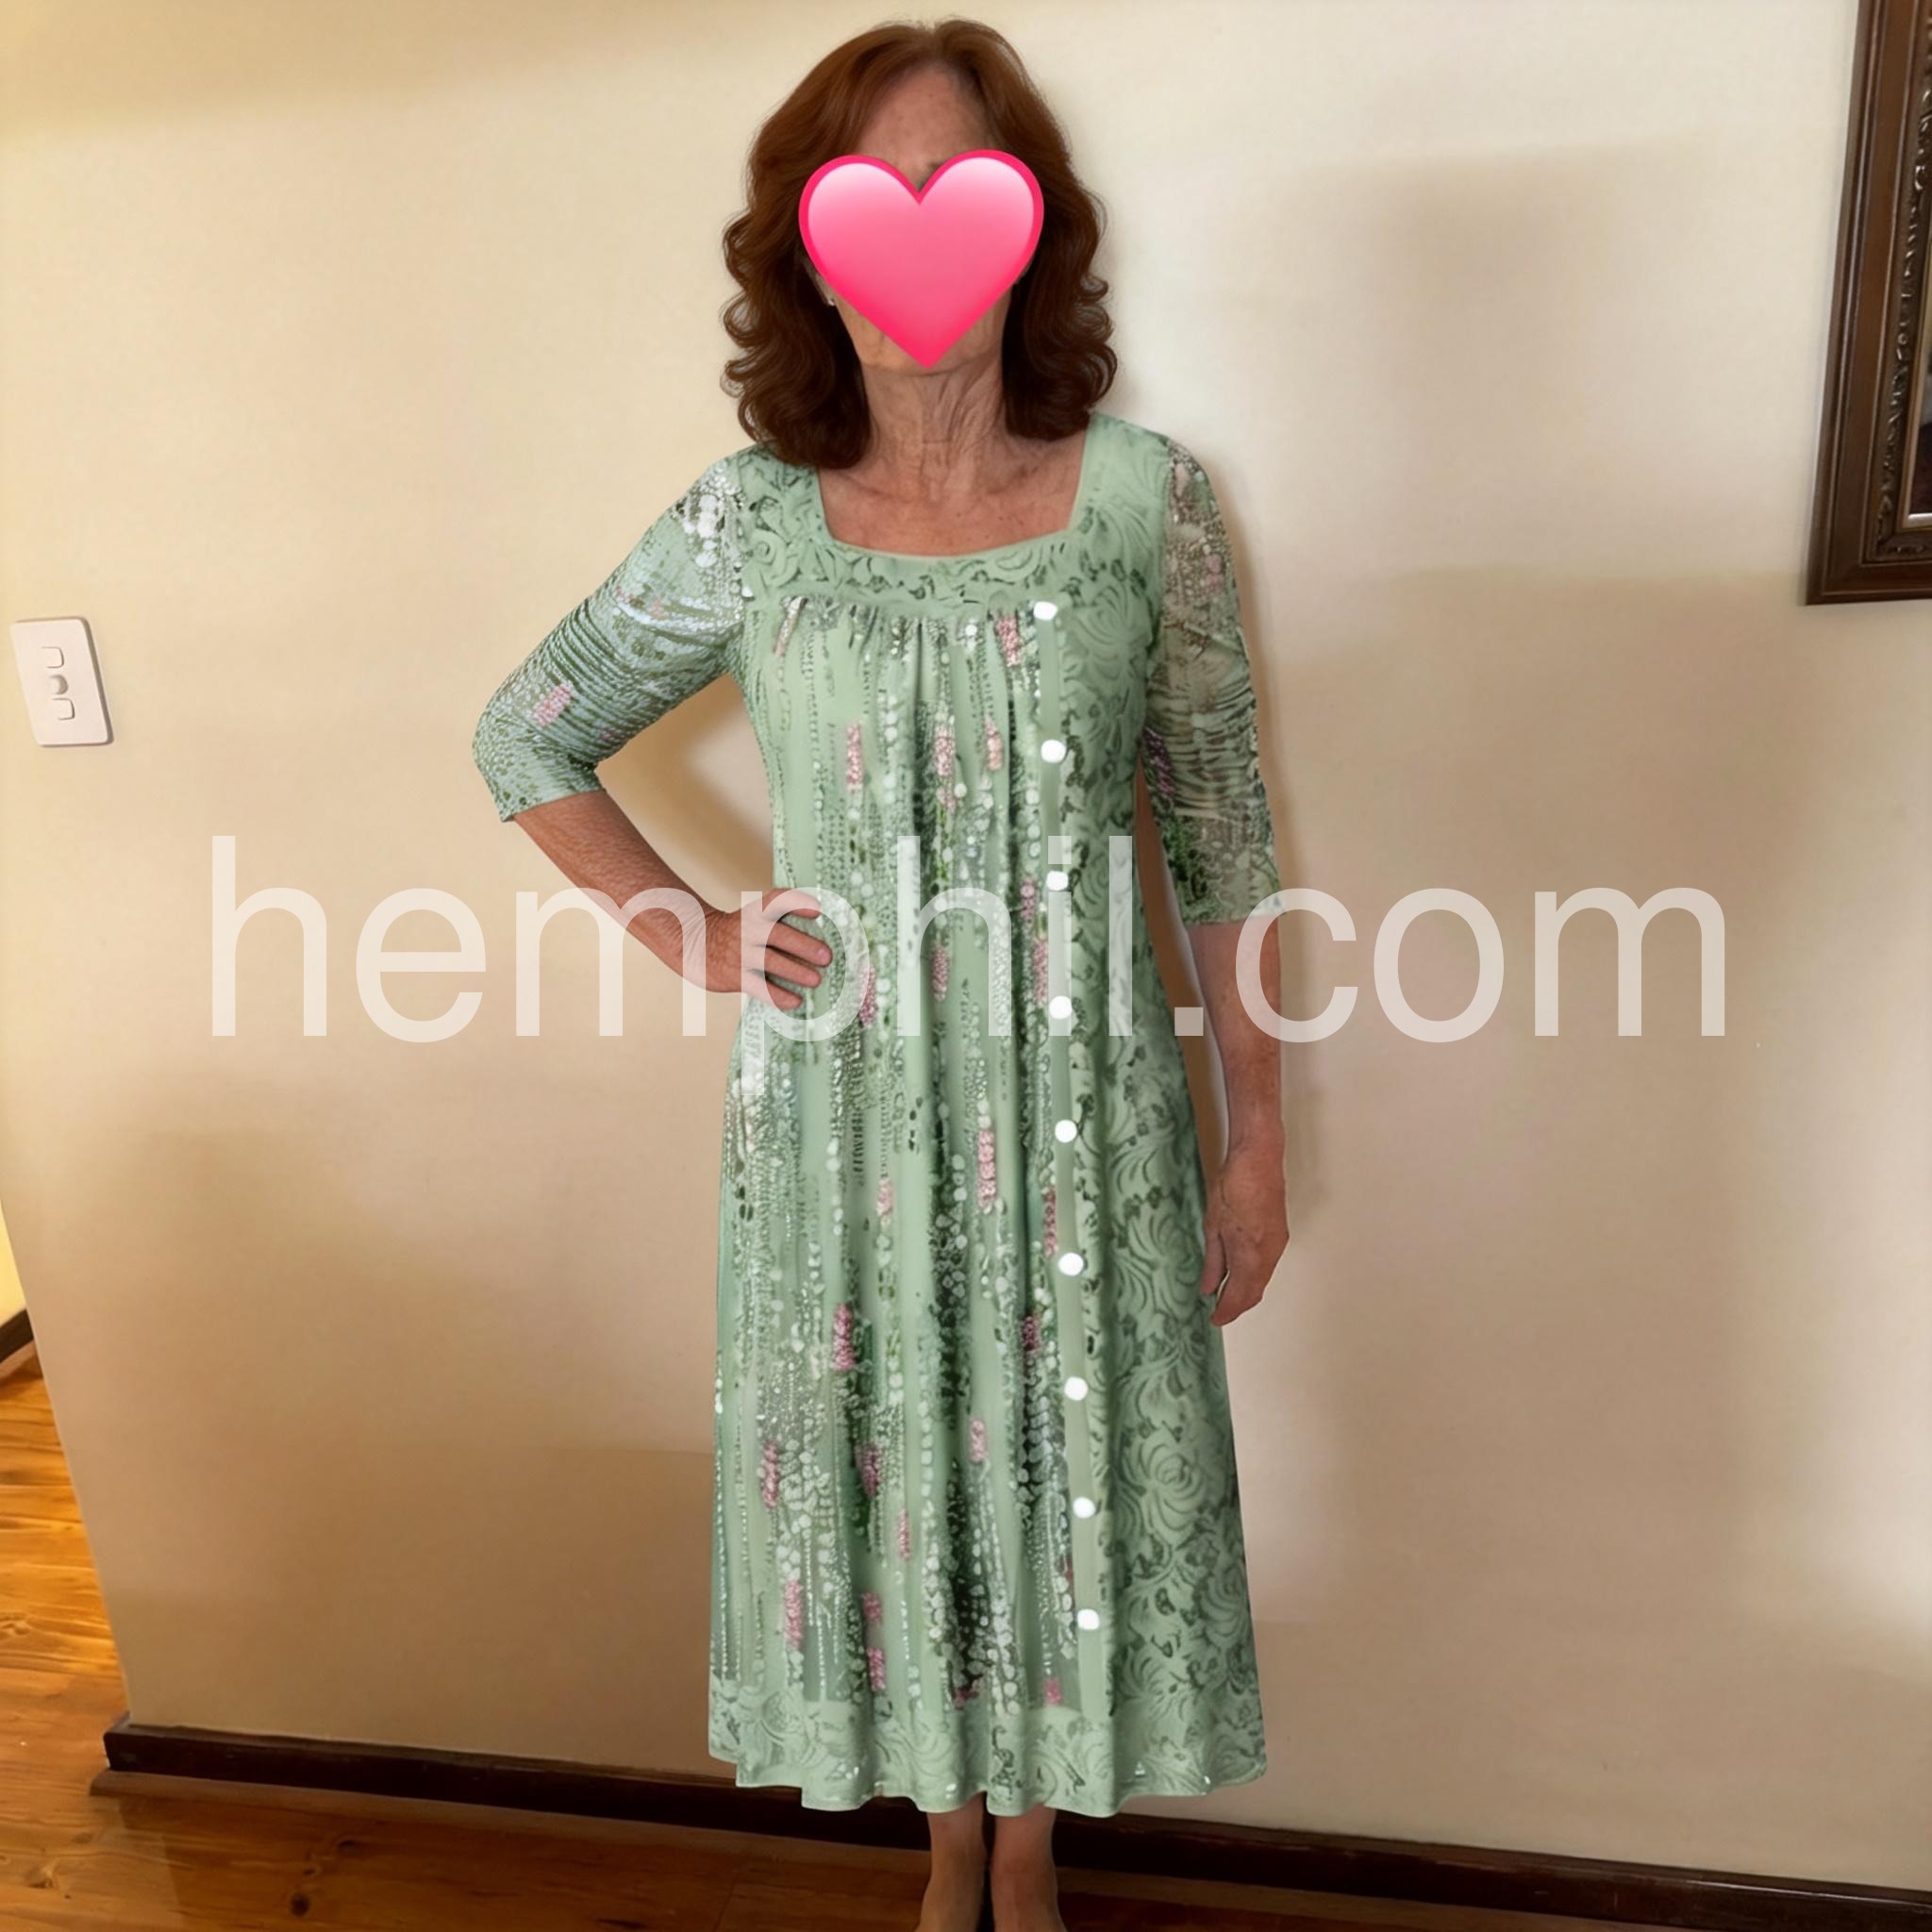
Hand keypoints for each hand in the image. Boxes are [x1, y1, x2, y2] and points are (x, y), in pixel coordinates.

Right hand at [703, 887, 832, 1009]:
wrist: (695, 946)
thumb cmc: (738, 933)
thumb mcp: (753, 918)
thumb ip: (780, 923)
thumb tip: (821, 943)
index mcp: (756, 913)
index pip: (777, 900)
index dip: (797, 902)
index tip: (817, 909)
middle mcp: (749, 930)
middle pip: (779, 935)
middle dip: (805, 946)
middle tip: (827, 957)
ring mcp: (742, 954)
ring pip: (771, 962)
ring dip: (796, 972)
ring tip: (816, 980)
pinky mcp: (736, 977)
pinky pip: (760, 988)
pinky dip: (779, 996)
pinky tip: (795, 1001)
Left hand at [1199, 1141, 1287, 1326]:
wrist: (1259, 1158)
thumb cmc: (1234, 1185)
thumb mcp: (1213, 1225)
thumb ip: (1212, 1261)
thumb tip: (1207, 1288)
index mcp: (1250, 1254)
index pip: (1238, 1295)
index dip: (1226, 1312)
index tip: (1214, 1320)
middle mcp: (1269, 1254)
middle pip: (1255, 1292)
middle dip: (1237, 1306)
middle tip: (1219, 1313)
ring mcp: (1278, 1244)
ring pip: (1263, 1280)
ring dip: (1246, 1292)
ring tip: (1225, 1296)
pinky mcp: (1280, 1235)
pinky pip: (1268, 1266)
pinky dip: (1254, 1277)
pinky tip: (1241, 1274)